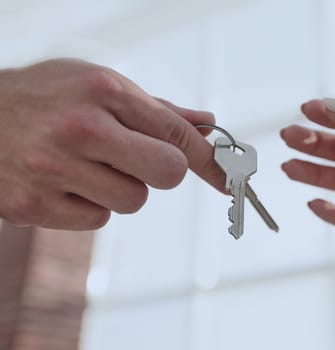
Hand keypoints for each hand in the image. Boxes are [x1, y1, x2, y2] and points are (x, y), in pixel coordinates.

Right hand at [0, 59, 224, 229]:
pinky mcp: (34, 205)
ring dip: (123, 188)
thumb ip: (157, 109)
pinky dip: (92, 204)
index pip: (177, 132)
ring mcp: (54, 169)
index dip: (211, 160)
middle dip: (162, 171)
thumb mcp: (100, 85)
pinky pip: (98, 219)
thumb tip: (207, 123)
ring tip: (90, 165)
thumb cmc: (49, 97)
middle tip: (136, 158)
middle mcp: (81, 129)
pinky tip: (66, 182)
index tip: (230, 178)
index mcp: (104, 90)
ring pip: (134, 201)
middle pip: (167, 173)